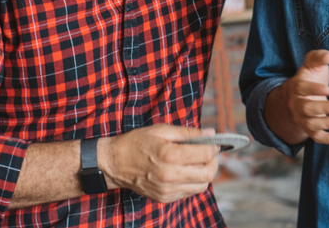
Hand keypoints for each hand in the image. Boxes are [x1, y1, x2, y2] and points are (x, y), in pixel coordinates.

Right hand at [100, 125, 218, 202]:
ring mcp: (168, 189)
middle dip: (213, 162)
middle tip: (208, 153)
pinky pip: (189, 192)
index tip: (213, 142)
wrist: (114, 163)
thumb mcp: (161, 130)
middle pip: (208, 173)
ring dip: (205, 173)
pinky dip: (193, 182)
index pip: (205, 154)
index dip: (214, 146)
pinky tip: (185, 172)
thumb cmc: (136, 143)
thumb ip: (187, 132)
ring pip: (202, 185)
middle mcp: (170, 175)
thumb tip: (210, 132)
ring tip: (197, 163)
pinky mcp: (164, 198)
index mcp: (170, 155)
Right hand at [278, 50, 328, 144]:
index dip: (314, 89)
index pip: (301, 88)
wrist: (298, 98)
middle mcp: (297, 104)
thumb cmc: (310, 78)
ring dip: (328, 124)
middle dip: (324, 109)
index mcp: (296, 87)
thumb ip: (320, 57)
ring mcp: (303, 119)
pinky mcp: (311, 130)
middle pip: (306, 109)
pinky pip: (317, 138)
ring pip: (311, 125)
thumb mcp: (312, 65)